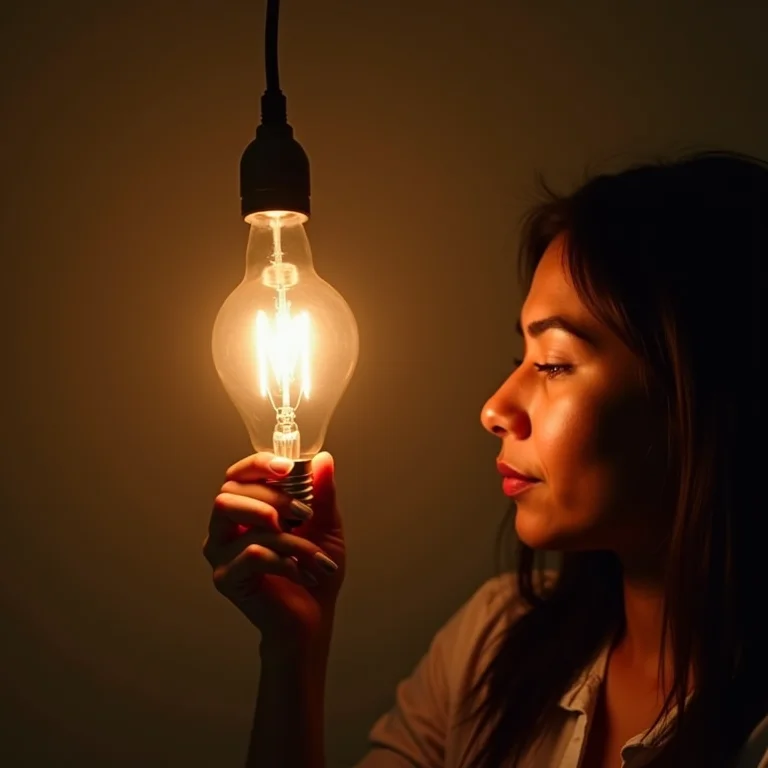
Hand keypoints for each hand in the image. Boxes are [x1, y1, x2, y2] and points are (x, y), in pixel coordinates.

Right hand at [202, 451, 344, 648]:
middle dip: (275, 499)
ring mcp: (220, 553)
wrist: (314, 618)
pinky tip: (304, 573)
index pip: (237, 474)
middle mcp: (224, 528)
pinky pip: (252, 554)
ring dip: (285, 534)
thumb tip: (324, 458)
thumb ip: (321, 492)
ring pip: (240, 520)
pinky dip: (286, 561)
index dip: (259, 464)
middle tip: (306, 516)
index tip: (287, 467)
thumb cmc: (314, 569)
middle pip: (231, 493)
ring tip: (311, 553)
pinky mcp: (226, 579)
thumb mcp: (326, 524)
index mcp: (245, 509)